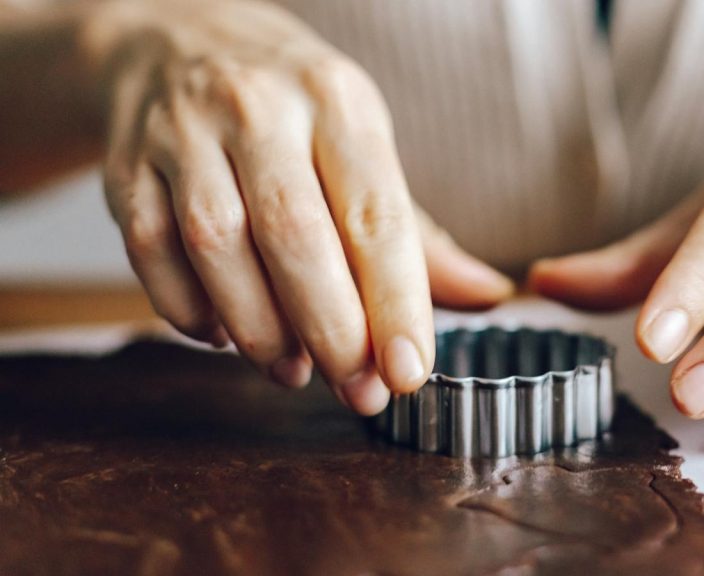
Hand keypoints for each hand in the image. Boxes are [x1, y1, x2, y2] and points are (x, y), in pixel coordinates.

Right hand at [86, 0, 512, 413]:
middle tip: (358, 391)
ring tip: (294, 372)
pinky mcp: (127, 166)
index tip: (408, 371)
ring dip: (260, 330)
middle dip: (332, 331)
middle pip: (295, 235)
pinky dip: (189, 311)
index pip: (374, 213)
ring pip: (218, 247)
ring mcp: (183, 134)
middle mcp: (259, 108)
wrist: (176, 42)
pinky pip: (150, 252)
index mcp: (338, 101)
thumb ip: (416, 232)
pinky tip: (226, 337)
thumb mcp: (363, 143)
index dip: (394, 301)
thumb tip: (487, 294)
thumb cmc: (293, 110)